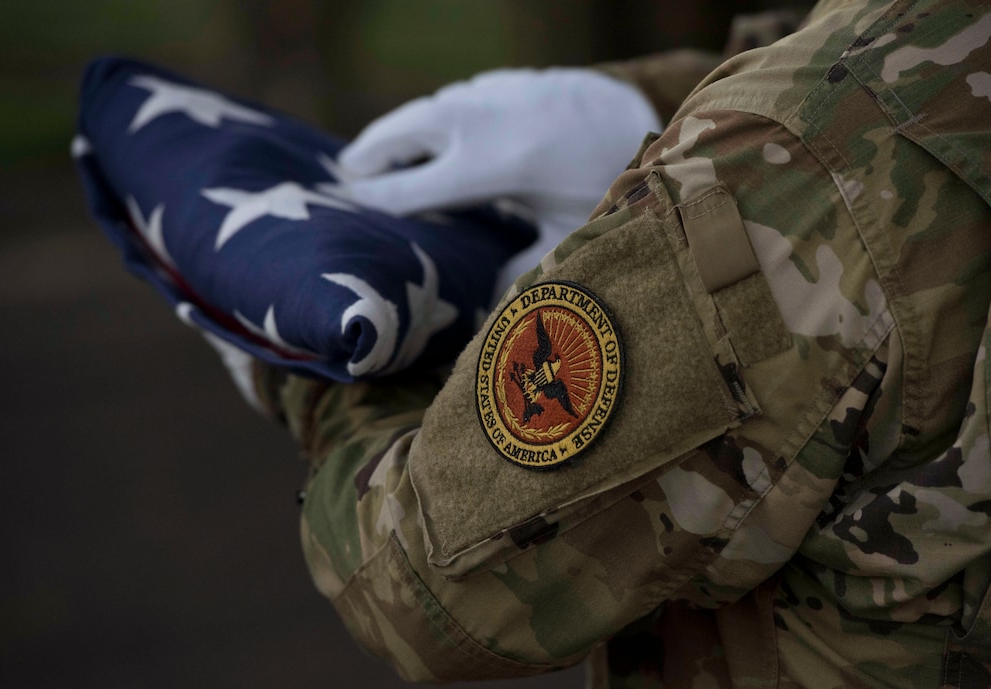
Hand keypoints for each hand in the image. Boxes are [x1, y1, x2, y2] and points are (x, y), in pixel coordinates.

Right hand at [338, 68, 660, 291]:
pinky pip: (462, 95)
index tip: (350, 206)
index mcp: (497, 165)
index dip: (377, 198)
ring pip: (434, 107)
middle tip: (343, 169)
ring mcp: (500, 91)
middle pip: (408, 131)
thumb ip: (524, 268)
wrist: (647, 115)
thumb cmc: (611, 183)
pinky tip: (434, 129)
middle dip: (371, 149)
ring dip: (403, 127)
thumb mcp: (572, 234)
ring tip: (378, 149)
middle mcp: (489, 120)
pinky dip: (439, 112)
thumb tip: (484, 307)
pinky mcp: (513, 79)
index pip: (414, 186)